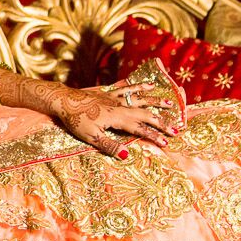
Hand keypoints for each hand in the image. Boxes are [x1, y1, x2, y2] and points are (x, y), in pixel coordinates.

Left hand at [52, 82, 175, 157]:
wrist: (63, 100)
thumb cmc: (75, 120)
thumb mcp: (90, 137)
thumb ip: (110, 146)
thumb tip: (128, 156)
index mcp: (117, 118)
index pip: (140, 129)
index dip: (154, 136)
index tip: (167, 143)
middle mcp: (119, 106)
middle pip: (145, 114)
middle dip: (161, 121)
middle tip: (176, 128)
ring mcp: (114, 98)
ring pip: (139, 99)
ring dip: (155, 101)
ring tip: (169, 103)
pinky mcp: (108, 93)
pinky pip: (127, 89)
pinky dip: (139, 86)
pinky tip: (149, 84)